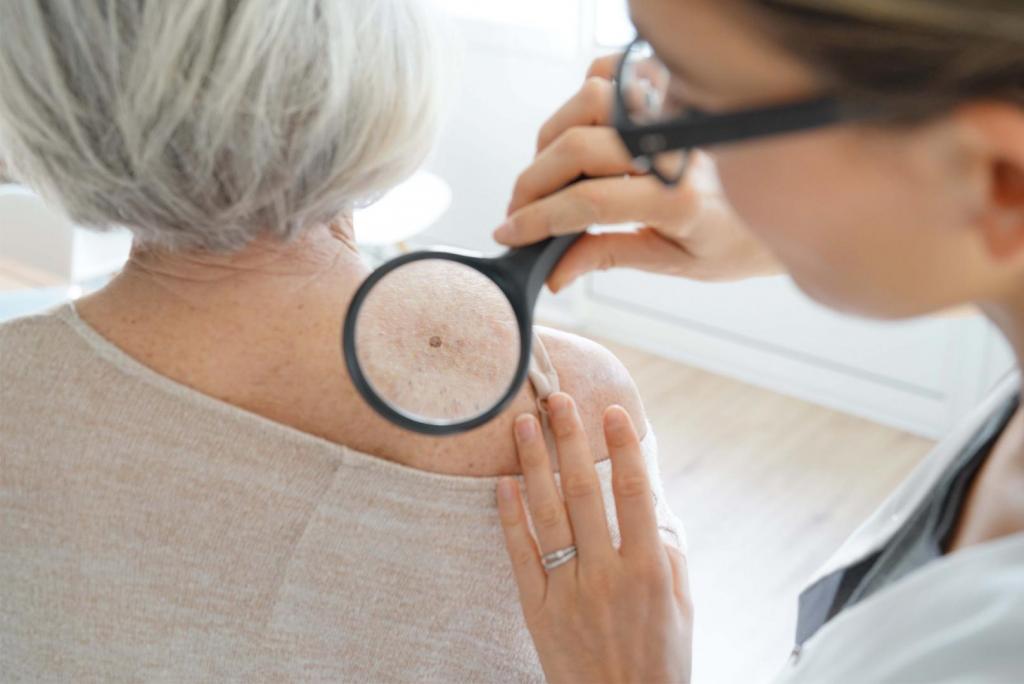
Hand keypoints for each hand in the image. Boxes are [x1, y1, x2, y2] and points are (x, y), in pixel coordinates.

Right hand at [493, 55, 779, 291]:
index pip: (588, 202)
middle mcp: (675, 146)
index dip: (537, 219)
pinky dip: (585, 92)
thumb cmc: (736, 238)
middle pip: (577, 147)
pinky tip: (578, 130)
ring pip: (589, 101)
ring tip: (546, 175)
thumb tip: (554, 272)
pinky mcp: (671, 92)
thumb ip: (609, 257)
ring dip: (553, 138)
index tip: (509, 233)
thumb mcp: (673, 262)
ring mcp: (673, 111)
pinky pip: (614, 73)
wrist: (789, 203)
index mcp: (678, 199)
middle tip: (517, 212)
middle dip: (533, 182)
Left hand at [496, 392, 692, 683]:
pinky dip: (509, 517)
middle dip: (570, 439)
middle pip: (583, 492)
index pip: (633, 493)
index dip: (623, 447)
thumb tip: (651, 502)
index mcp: (647, 569)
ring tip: (522, 424)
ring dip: (533, 464)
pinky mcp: (538, 609)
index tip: (612, 411)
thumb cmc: (659, 660)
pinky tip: (502, 483)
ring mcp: (568, 590)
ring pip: (547, 514)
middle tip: (557, 399)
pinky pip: (520, 555)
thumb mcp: (681, 604)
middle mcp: (606, 574)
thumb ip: (667, 551)